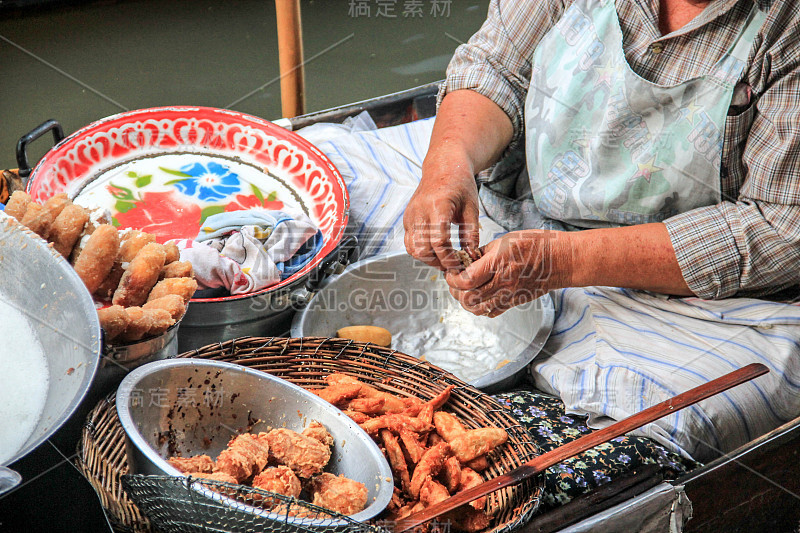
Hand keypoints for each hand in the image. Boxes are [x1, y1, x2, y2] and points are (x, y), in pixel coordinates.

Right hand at [403, 148, 479, 270]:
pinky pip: (409, 241)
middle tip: (452, 265)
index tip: (459, 263)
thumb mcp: (471, 208)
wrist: (443, 167)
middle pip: (423, 248)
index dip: (449, 258)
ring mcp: (410, 214)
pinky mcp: (407, 218)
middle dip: (438, 262)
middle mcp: (420, 210)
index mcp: (438, 206)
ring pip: (412, 248)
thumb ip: (471, 233)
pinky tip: (434, 250)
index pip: (439, 242)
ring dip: (427, 259)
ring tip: (443, 259)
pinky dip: (420, 250)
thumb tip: (472, 255)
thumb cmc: (459, 184)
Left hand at [445, 229, 570, 316]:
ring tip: (464, 289)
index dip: (453, 278)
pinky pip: (491, 312)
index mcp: (499, 263)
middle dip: (455, 290)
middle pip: (468, 298)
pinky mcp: (514, 303)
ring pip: (477, 309)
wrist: (560, 260)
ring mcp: (509, 295)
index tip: (451, 272)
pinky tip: (480, 295)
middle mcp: (504, 283)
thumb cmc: (536, 245)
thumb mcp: (504, 240)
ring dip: (465, 301)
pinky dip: (480, 307)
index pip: (467, 280)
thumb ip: (482, 252)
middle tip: (454, 280)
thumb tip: (465, 260)